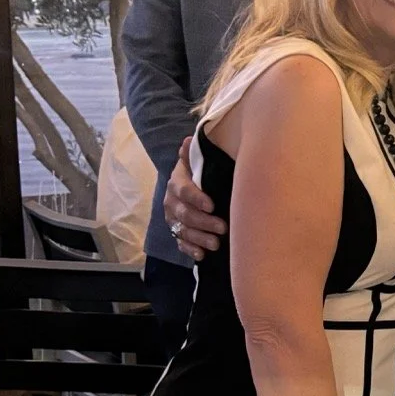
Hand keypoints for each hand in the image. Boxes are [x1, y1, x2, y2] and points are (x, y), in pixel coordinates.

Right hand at [164, 137, 226, 259]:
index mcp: (177, 183)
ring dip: (199, 238)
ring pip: (182, 230)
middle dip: (203, 222)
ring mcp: (173, 218)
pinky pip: (180, 243)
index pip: (184, 190)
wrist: (194, 188)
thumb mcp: (199, 163)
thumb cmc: (202, 174)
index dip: (196, 198)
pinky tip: (202, 255)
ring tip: (216, 244)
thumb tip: (189, 140)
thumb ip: (194, 155)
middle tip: (223, 228)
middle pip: (184, 214)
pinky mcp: (177, 232)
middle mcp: (171, 201)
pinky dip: (190, 250)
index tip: (212, 205)